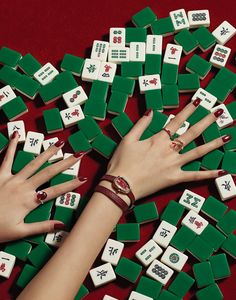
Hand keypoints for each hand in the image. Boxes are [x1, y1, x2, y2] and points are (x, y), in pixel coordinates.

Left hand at [0, 134, 86, 242]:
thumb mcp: (20, 232)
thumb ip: (41, 227)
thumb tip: (62, 225)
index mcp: (30, 201)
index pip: (56, 191)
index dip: (70, 185)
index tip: (83, 178)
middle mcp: (24, 187)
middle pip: (48, 172)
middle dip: (65, 163)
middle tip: (78, 154)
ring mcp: (12, 179)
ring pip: (33, 163)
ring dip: (47, 152)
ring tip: (59, 143)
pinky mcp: (0, 174)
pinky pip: (7, 158)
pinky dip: (12, 146)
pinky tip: (18, 135)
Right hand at [107, 100, 229, 200]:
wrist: (121, 185)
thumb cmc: (122, 162)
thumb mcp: (128, 139)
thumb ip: (141, 124)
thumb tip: (151, 111)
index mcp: (158, 139)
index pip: (177, 121)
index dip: (188, 110)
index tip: (198, 101)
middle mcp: (170, 150)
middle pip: (192, 133)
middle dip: (206, 121)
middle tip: (218, 112)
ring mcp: (174, 164)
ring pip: (198, 152)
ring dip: (213, 144)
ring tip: (227, 136)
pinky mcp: (174, 178)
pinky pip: (194, 176)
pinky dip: (208, 174)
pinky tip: (221, 171)